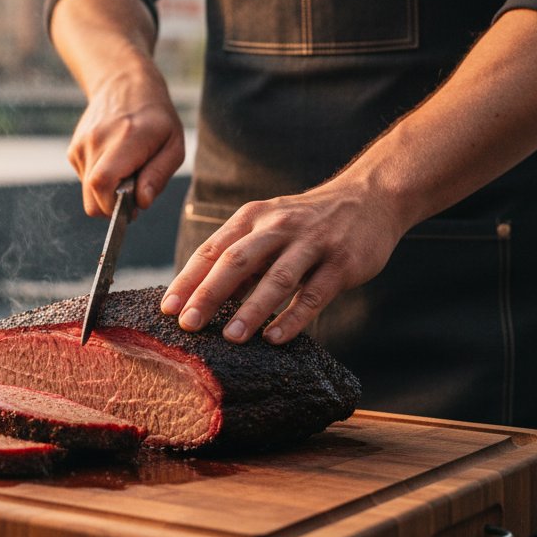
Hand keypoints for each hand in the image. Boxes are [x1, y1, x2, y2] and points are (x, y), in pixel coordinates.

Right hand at [68, 69, 184, 215]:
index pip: (102, 183)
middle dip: (113, 206)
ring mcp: (81, 145)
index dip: (114, 206)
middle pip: (92, 197)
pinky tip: (114, 161)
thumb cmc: (156, 119)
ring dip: (108, 192)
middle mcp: (97, 141)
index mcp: (125, 139)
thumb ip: (159, 175)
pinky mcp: (74, 150)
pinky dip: (100, 181)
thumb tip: (142, 202)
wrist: (124, 84)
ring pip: (88, 193)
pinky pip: (85, 181)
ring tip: (126, 169)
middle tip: (134, 193)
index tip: (133, 206)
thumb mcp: (173, 145)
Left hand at [160, 178, 407, 342]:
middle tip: (188, 325)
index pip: (212, 250)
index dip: (188, 280)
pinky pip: (314, 293)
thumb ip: (240, 259)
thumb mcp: (267, 228)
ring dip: (252, 310)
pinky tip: (275, 338)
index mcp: (252, 218)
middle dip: (209, 293)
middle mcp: (278, 227)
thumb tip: (201, 298)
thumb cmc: (306, 222)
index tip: (167, 309)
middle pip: (237, 261)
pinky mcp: (342, 262)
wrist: (368, 198)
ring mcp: (312, 243)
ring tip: (231, 337)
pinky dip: (293, 317)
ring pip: (277, 278)